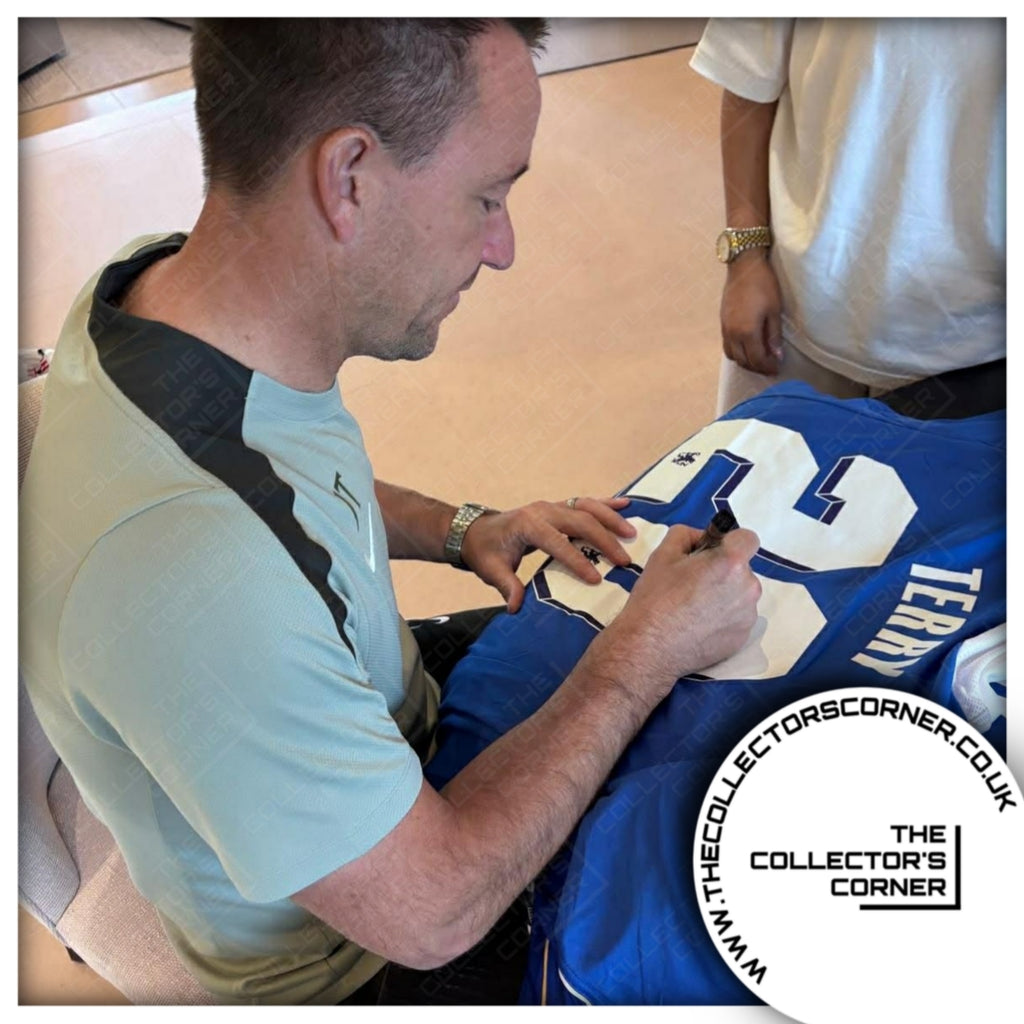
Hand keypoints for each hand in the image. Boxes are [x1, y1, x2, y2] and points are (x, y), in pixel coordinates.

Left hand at [459, 497, 636, 613]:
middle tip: (624, 560)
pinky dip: (606, 503)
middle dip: (604, 540)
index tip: (595, 579)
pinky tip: (626, 505)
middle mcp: (542, 510)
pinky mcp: (558, 507)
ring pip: (587, 507)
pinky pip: (585, 502)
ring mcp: (552, 506)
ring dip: (610, 519)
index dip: (577, 560)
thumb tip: (516, 607)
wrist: (475, 531)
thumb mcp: (491, 571)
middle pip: (579, 521)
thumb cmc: (485, 551)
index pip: (557, 542)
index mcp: (527, 525)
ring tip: (631, 534)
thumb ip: (507, 586)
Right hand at [599, 523, 761, 699]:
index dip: (730, 542)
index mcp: (731, 562)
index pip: (748, 538)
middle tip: (694, 583)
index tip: (712, 554)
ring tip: (695, 608)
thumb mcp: (663, 553)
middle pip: (743, 569)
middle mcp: (748, 587)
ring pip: (741, 594)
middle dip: (724, 571)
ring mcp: (748, 615)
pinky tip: (699, 625)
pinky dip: (724, 618)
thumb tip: (703, 537)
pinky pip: (738, 618)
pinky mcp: (743, 637)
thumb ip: (687, 534)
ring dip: (725, 595)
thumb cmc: (655, 597)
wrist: (649, 646)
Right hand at [720, 251, 783, 374]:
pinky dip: (737, 353)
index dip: (767, 367)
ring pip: (733, 356)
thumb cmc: (763, 285)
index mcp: (747, 331)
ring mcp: (725, 329)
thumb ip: (774, 335)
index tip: (777, 369)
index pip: (757, 359)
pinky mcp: (722, 323)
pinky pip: (727, 346)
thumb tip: (777, 356)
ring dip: (746, 362)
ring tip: (759, 359)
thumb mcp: (774, 310)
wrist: (743, 266)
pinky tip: (747, 348)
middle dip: (757, 367)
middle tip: (770, 367)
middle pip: (743, 361)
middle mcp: (733, 334)